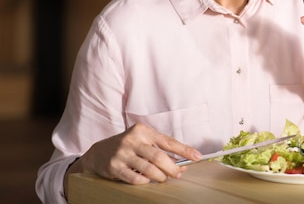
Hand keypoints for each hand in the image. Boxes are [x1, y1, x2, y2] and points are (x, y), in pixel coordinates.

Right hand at [64, 123, 200, 190]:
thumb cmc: (128, 147)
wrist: (98, 153)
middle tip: (178, 174)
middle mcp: (132, 140)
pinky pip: (135, 178)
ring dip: (160, 176)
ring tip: (163, 178)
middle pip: (159, 157)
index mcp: (143, 131)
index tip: (197, 156)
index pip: (168, 141)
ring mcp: (122, 154)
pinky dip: (145, 181)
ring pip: (149, 169)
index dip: (184, 150)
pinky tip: (147, 180)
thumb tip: (181, 164)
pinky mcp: (114, 167)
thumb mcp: (143, 141)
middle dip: (172, 169)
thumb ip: (160, 150)